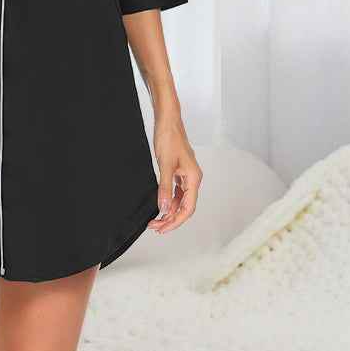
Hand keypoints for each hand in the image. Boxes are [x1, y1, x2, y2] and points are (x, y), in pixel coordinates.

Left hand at [149, 115, 200, 233]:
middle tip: (156, 227)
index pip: (188, 208)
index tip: (163, 228)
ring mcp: (186, 177)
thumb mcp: (165, 165)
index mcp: (193, 178)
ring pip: (180, 201)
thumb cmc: (170, 138)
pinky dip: (168, 201)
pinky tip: (160, 206)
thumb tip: (163, 208)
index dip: (176, 221)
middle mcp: (193, 179)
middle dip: (171, 219)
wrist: (168, 122)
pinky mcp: (179, 173)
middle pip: (185, 207)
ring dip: (169, 211)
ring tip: (155, 220)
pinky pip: (176, 193)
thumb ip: (164, 188)